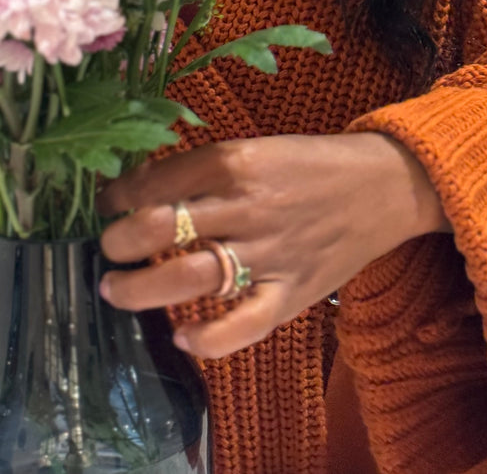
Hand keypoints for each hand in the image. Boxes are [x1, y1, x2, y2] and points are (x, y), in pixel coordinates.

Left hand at [97, 132, 449, 358]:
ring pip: (189, 277)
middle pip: (160, 228)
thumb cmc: (309, 164)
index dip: (118, 197)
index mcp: (235, 162)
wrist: (381, 186)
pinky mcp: (291, 293)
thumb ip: (204, 170)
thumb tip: (141, 188)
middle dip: (119, 242)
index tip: (106, 205)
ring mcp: (269, 254)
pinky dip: (208, 338)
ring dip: (141, 289)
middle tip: (107, 249)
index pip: (156, 182)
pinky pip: (243, 325)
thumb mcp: (254, 149)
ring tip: (116, 290)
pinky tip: (182, 337)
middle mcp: (246, 206)